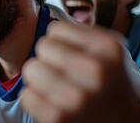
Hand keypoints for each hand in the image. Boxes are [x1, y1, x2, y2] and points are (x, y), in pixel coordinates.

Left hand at [20, 22, 139, 122]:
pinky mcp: (58, 118)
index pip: (56, 29)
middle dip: (50, 58)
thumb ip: (82, 34)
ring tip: (57, 86)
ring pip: (31, 68)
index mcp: (109, 47)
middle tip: (65, 72)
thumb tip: (48, 26)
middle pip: (43, 46)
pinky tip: (54, 102)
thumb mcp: (111, 52)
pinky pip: (26, 95)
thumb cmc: (113, 83)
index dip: (61, 42)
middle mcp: (95, 70)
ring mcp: (76, 97)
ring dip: (40, 77)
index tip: (73, 55)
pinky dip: (36, 98)